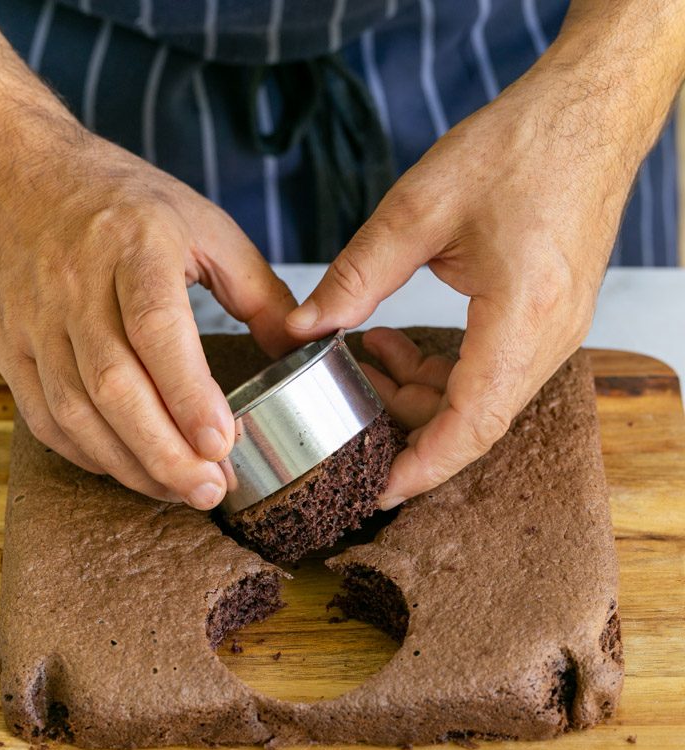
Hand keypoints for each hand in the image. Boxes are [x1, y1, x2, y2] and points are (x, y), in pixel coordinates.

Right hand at [0, 124, 295, 506]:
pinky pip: (45, 417)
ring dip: (130, 463)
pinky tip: (128, 468)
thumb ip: (256, 289)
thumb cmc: (118, 201)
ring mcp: (35, 321)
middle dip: (164, 450)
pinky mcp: (10, 348)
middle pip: (113, 385)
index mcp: (132, 246)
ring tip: (179, 491)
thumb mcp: (200, 223)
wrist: (12, 175)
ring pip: (77, 411)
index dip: (188, 393)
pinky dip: (88, 453)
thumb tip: (302, 348)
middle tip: (210, 490)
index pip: (156, 328)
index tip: (223, 443)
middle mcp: (75, 285)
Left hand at [285, 8, 682, 506]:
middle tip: (345, 410)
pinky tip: (394, 340)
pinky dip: (441, 372)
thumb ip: (356, 275)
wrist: (591, 113)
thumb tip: (302, 328)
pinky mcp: (546, 322)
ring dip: (418, 394)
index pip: (470, 424)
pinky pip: (490, 373)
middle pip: (472, 422)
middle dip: (405, 427)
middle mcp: (548, 338)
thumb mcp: (421, 206)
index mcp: (522, 316)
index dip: (421, 467)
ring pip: (479, 401)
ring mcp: (554, 334)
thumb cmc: (522, 146)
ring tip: (364, 356)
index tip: (375, 492)